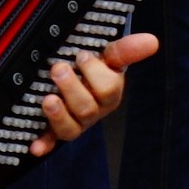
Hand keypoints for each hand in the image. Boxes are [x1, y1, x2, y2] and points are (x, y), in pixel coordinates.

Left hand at [21, 29, 158, 158]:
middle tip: (58, 69)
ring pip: (70, 127)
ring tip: (48, 99)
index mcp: (109, 94)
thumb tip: (153, 40)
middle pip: (87, 109)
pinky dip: (43, 145)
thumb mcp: (108, 57)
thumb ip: (126, 50)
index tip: (82, 56)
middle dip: (72, 88)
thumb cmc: (94, 70)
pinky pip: (50, 142)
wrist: (74, 80)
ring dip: (58, 114)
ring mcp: (75, 123)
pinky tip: (35, 148)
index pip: (108, 89)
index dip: (94, 73)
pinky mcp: (54, 132)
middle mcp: (93, 111)